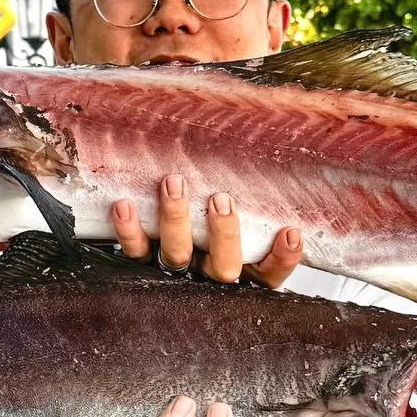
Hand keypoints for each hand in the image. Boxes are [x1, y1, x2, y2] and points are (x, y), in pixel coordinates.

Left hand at [111, 176, 302, 286]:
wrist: (143, 250)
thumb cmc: (203, 220)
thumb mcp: (234, 210)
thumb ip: (250, 193)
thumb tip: (268, 140)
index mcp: (237, 270)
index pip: (268, 274)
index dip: (282, 258)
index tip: (290, 232)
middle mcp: (205, 276)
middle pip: (223, 268)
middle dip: (224, 234)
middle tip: (221, 199)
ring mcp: (172, 271)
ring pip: (177, 255)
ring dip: (175, 219)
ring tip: (174, 184)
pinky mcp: (138, 263)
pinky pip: (134, 250)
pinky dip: (129, 229)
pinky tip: (125, 204)